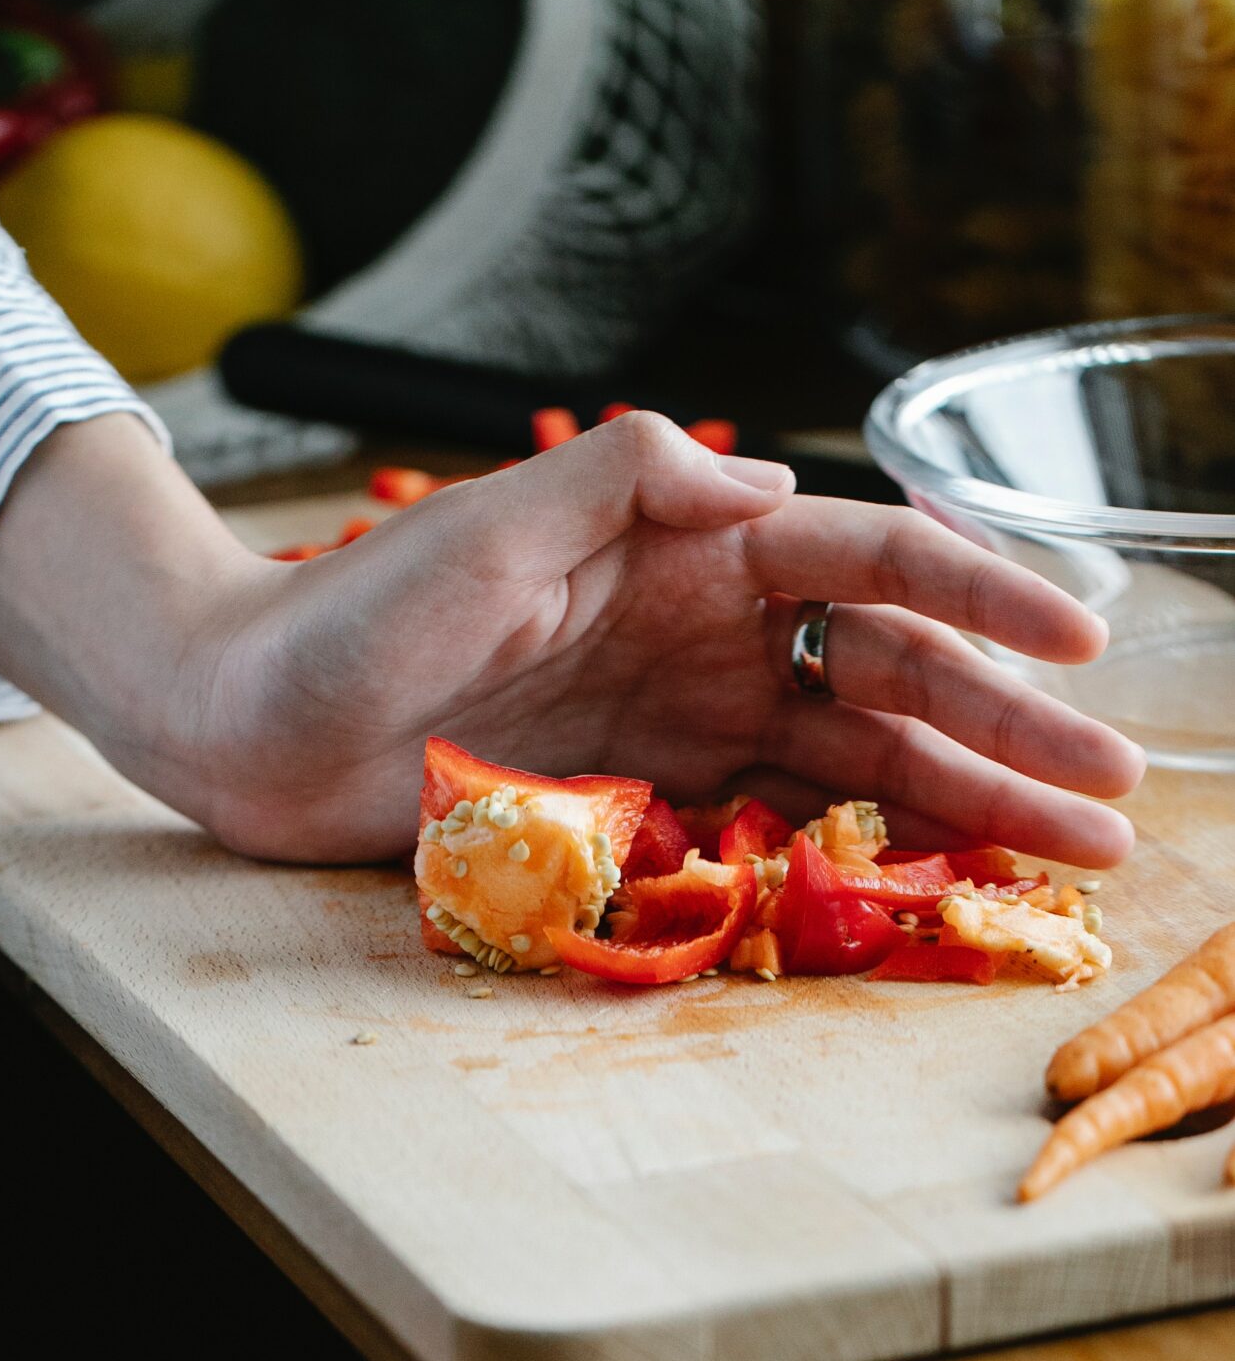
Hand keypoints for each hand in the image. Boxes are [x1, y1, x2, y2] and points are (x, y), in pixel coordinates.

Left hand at [0, 413, 1142, 869]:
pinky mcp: (641, 801)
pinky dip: (861, 849)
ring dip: (965, 802)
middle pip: (892, 676)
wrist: (246, 722)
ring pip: (855, 758)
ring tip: (1068, 856)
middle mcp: (706, 631)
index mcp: (689, 547)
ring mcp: (680, 720)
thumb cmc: (348, 610)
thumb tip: (772, 484)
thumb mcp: (488, 523)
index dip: (981, 597)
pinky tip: (939, 879)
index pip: (866, 562)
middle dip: (1009, 732)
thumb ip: (626, 481)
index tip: (1075, 644)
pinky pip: (776, 823)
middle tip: (1115, 798)